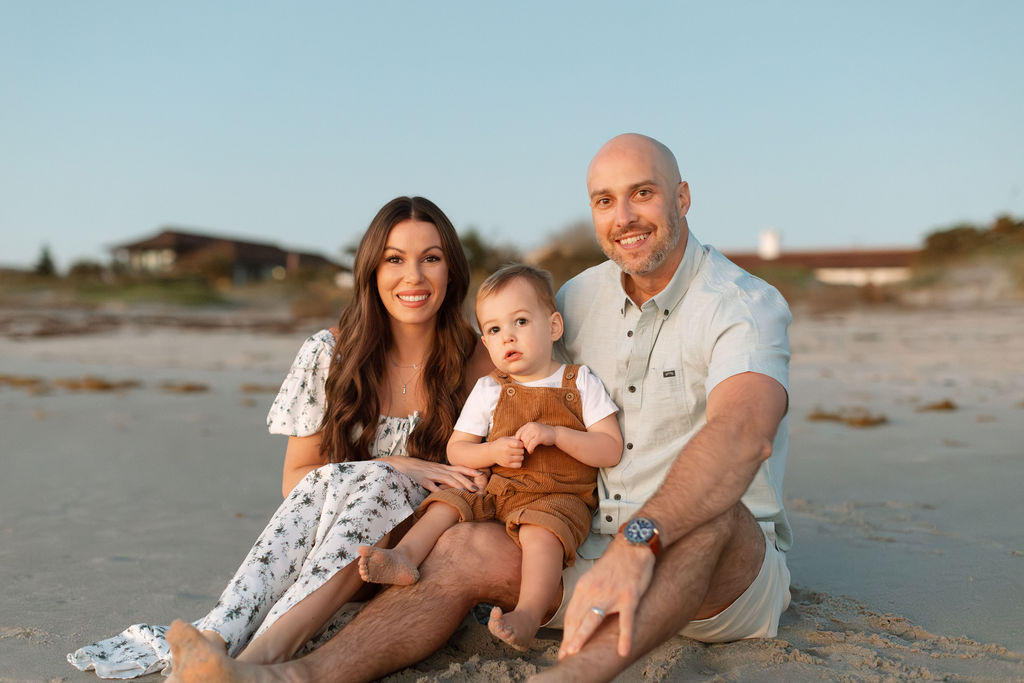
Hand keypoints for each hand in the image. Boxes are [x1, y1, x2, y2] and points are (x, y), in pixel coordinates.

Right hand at [383, 457, 484, 492]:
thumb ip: (444, 475)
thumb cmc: (420, 469)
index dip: (470, 470)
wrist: (403, 464)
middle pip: (456, 474)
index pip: (459, 468)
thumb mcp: (434, 470)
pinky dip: (437, 490)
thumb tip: (455, 483)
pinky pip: (431, 485)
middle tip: (477, 489)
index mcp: (442, 467)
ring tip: (466, 492)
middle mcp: (439, 469)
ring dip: (457, 485)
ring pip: (447, 479)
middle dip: (467, 481)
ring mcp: (431, 474)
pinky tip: (443, 495)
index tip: (481, 474)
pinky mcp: (422, 479)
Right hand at [488, 436, 524, 467]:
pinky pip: (518, 465)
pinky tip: (515, 459)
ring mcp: (506, 458)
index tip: (519, 444)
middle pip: (521, 451)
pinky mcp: (507, 465)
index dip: (521, 444)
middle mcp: (506, 451)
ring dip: (520, 456)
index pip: (519, 444)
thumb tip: (525, 439)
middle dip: (521, 450)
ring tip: (516, 454)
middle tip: (517, 449)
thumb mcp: (506, 438)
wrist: (491, 452)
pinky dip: (519, 462)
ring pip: (521, 458)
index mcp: (507, 443)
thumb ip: (515, 438)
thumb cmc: (501, 444)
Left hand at [514, 422, 556, 453]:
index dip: (518, 440)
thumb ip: (525, 433)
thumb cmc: (543, 434)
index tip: (521, 445)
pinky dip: (530, 449)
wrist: (556, 434)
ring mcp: (536, 431)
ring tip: (529, 450)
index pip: (518, 433)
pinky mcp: (540, 437)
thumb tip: (513, 439)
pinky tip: (531, 451)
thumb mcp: (533, 431)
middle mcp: (531, 426)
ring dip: (527, 448)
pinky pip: (531, 445)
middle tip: (526, 448)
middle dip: (523, 444)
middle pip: (522, 438)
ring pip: (526, 442)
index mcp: (529, 424)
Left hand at [558, 536, 655, 659]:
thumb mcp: (594, 578)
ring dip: (582, 637)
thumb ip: (587, 596)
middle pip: (577, 619)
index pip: (571, 615)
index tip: (563, 649)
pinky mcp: (630, 596)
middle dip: (569, 640)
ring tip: (576, 654)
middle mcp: (594, 591)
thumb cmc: (615, 563)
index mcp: (584, 587)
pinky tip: (623, 650)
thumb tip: (581, 615)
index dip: (566, 634)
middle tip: (564, 657)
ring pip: (593, 619)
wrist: (633, 544)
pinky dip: (625, 637)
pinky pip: (626, 620)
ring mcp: (611, 594)